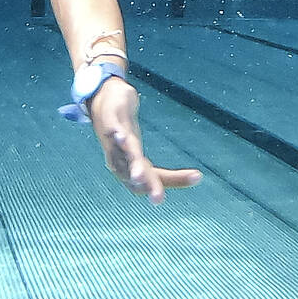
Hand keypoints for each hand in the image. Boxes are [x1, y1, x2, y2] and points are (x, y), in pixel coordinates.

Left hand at [86, 77, 202, 203]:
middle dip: (148, 184)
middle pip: (135, 174)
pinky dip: (115, 133)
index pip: (153, 179)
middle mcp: (119, 158)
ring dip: (132, 163)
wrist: (99, 99)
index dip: (174, 180)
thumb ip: (155, 162)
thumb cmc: (123, 130)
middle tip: (159, 198)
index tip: (198, 176)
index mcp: (128, 168)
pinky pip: (111, 126)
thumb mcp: (143, 149)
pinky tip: (120, 134)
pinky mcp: (109, 117)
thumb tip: (199, 178)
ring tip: (138, 176)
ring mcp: (113, 138)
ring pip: (124, 153)